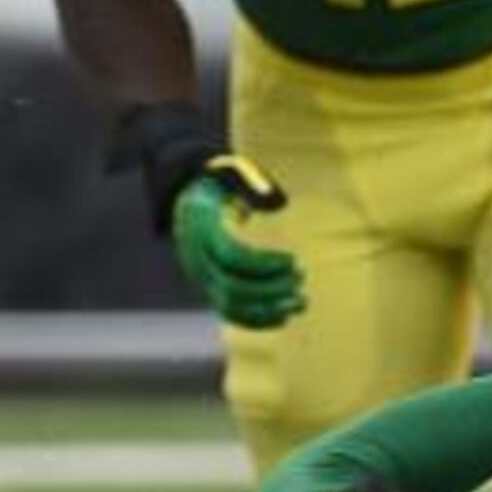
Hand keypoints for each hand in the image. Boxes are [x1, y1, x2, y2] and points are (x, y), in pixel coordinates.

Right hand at [173, 156, 305, 328]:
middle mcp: (196, 259)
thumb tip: (277, 202)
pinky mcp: (208, 289)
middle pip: (231, 286)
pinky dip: (256, 319)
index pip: (231, 257)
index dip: (264, 264)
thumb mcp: (234, 173)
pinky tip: (284, 316)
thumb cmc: (220, 184)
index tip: (293, 260)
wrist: (190, 201)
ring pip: (230, 305)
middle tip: (301, 278)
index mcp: (202, 230)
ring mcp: (200, 278)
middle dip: (270, 288)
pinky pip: (229, 312)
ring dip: (267, 308)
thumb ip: (253, 184)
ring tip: (301, 302)